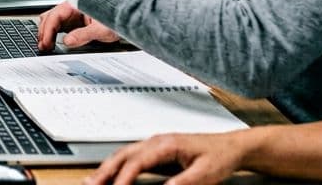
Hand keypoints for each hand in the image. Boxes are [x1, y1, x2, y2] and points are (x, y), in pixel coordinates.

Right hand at [36, 2, 121, 51]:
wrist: (125, 19)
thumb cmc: (115, 19)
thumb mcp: (102, 29)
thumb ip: (84, 35)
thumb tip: (67, 41)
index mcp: (76, 5)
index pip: (55, 16)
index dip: (48, 30)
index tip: (46, 43)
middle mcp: (71, 8)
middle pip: (49, 17)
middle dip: (43, 32)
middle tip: (43, 48)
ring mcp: (71, 15)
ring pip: (51, 20)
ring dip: (46, 32)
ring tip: (45, 46)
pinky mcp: (73, 22)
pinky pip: (57, 25)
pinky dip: (52, 34)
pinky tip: (52, 42)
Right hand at [86, 132, 248, 184]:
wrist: (231, 146)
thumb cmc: (220, 156)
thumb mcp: (206, 173)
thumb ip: (184, 182)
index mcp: (166, 144)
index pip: (137, 161)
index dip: (123, 177)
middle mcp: (156, 142)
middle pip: (123, 155)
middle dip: (104, 170)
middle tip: (90, 184)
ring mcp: (155, 145)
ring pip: (123, 154)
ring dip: (107, 168)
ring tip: (92, 181)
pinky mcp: (156, 151)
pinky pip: (130, 157)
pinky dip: (117, 166)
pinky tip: (111, 174)